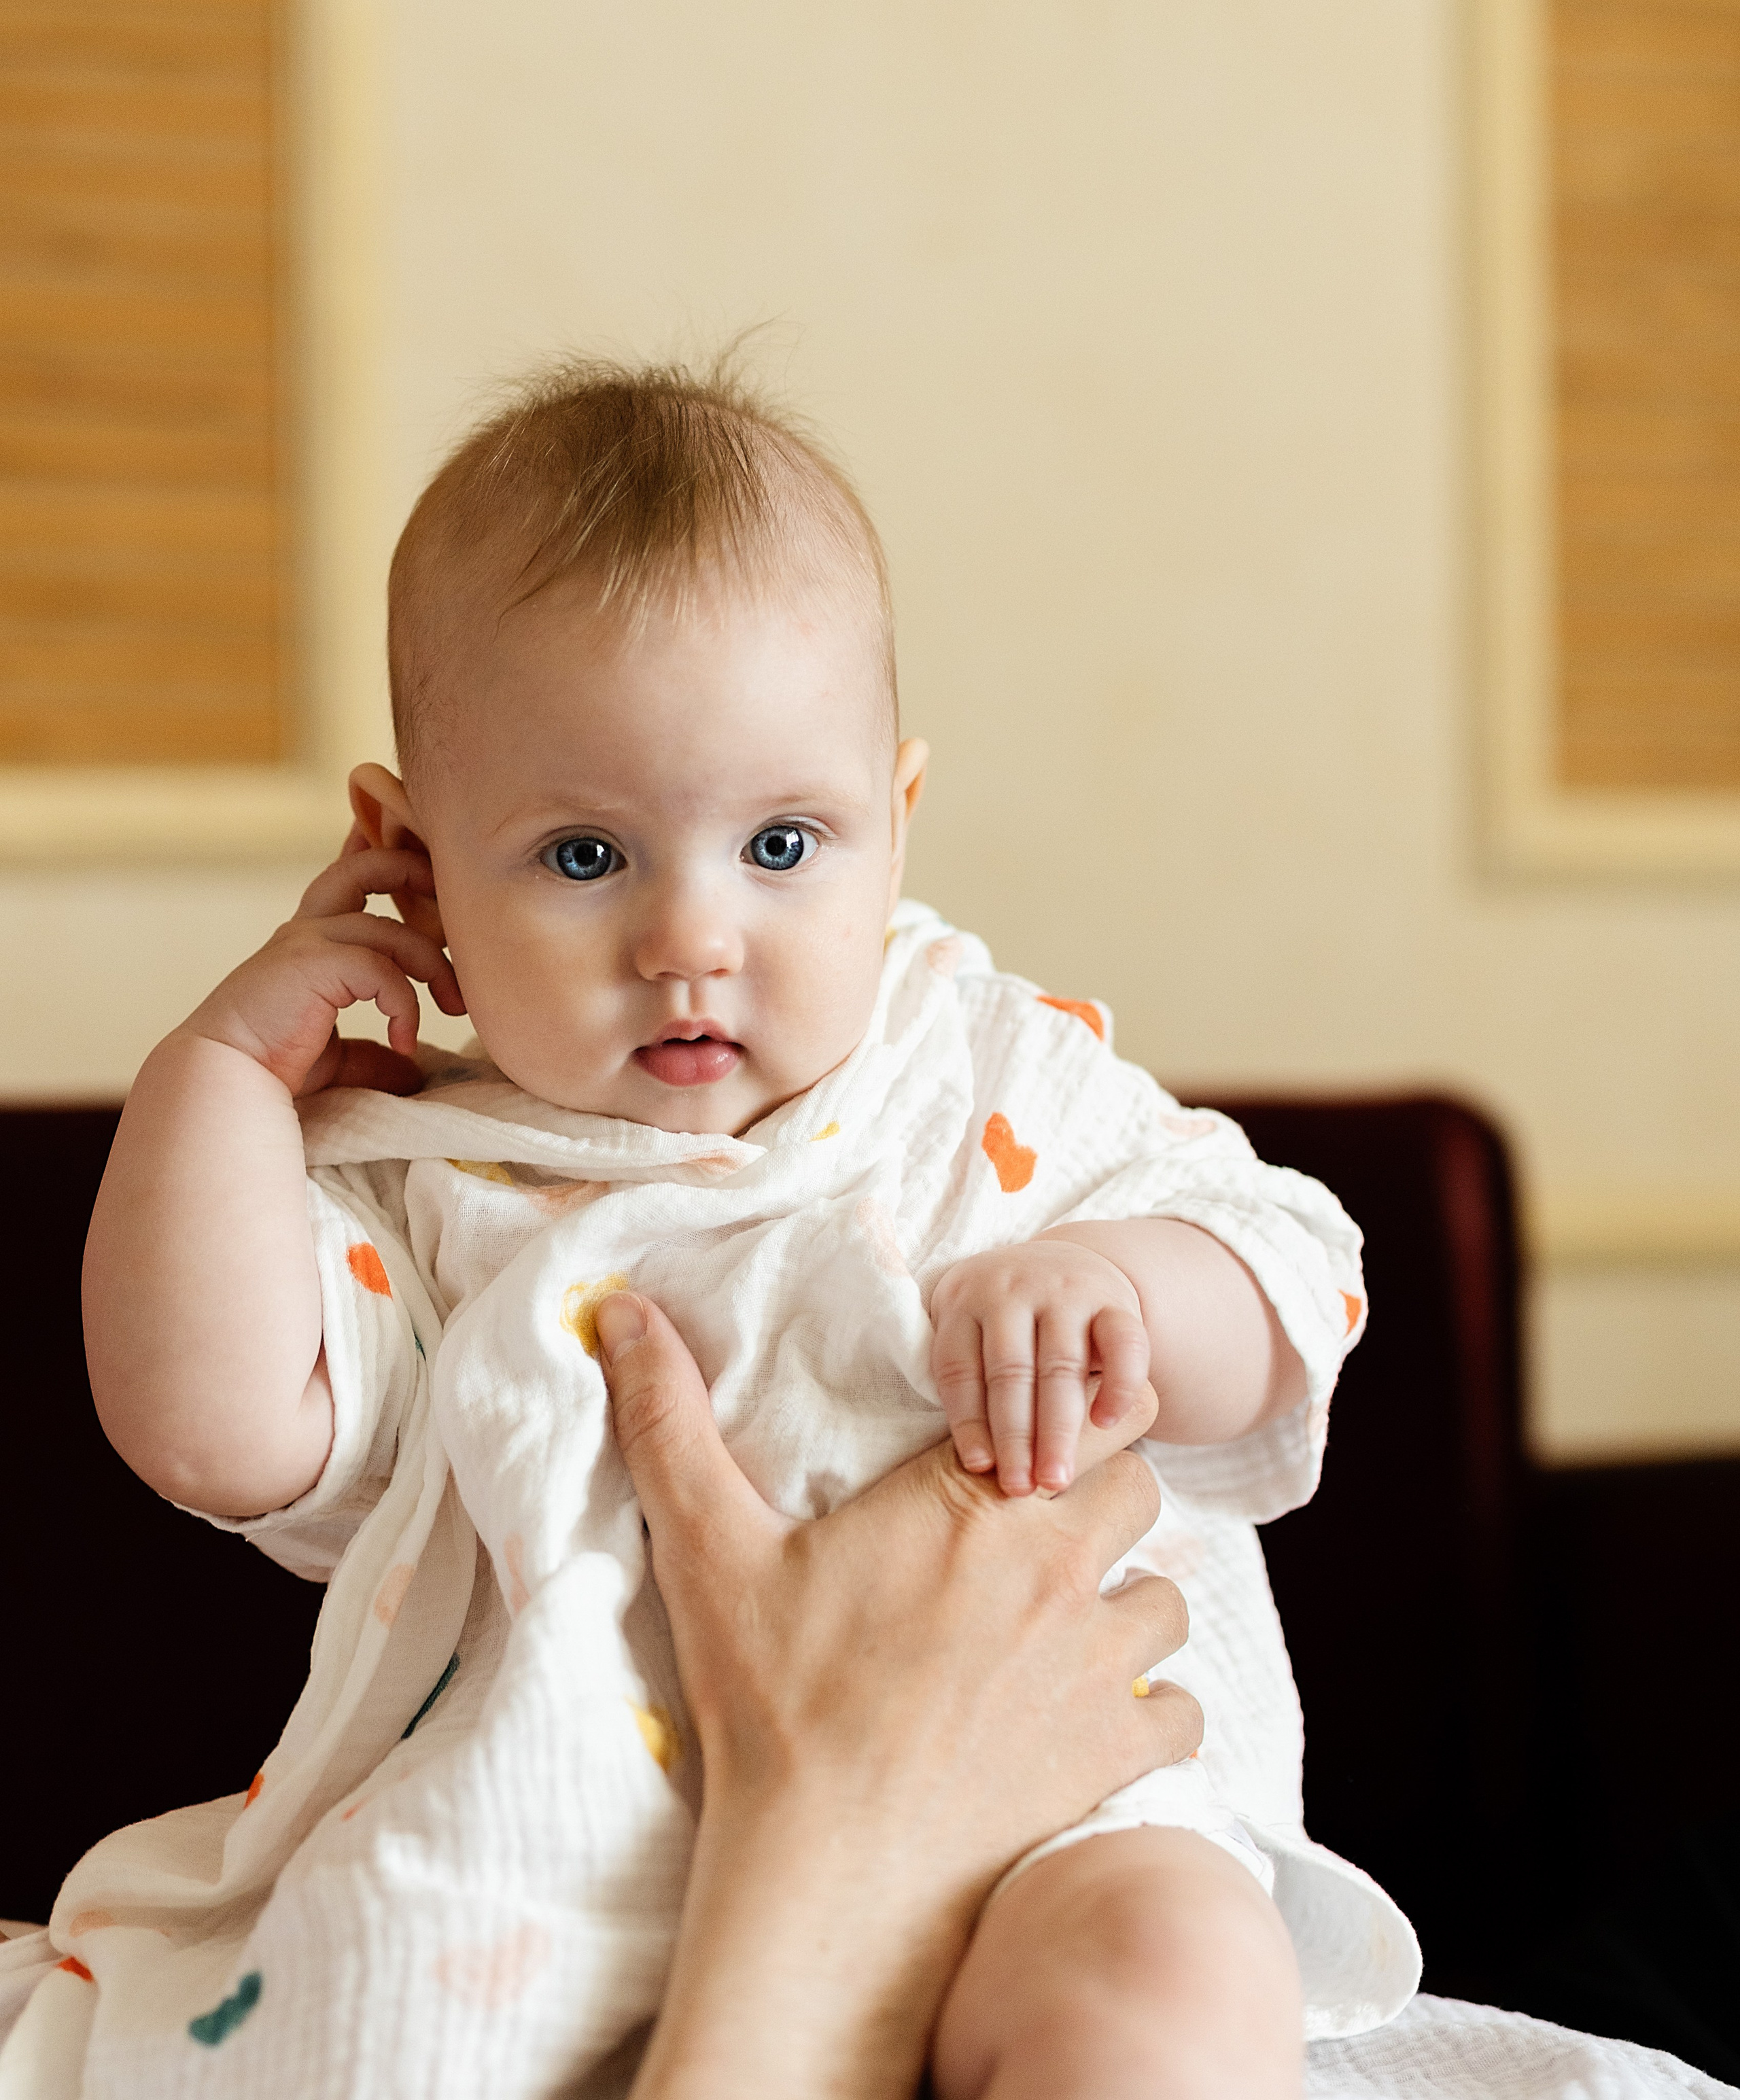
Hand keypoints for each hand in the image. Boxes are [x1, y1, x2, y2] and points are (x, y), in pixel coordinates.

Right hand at [179, 828, 465, 1097]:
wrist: (222, 1080)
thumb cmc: (267, 1067)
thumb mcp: (332, 1057)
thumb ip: (370, 1053)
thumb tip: (410, 1066)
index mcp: (309, 941)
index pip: (346, 879)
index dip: (378, 855)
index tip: (415, 849)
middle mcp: (306, 929)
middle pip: (365, 867)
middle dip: (414, 870)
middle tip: (457, 904)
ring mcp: (307, 941)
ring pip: (392, 931)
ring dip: (435, 967)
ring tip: (454, 1008)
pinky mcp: (312, 962)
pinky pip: (382, 969)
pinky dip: (404, 1005)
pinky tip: (404, 1042)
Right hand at [596, 1290, 1198, 2099]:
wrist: (824, 1867)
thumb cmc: (768, 1702)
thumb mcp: (707, 1547)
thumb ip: (667, 1417)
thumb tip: (618, 1308)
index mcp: (968, 1502)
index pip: (1086, 1416)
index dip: (1072, 1427)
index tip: (1031, 1459)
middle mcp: (1051, 1567)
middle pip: (1138, 1493)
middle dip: (1099, 1505)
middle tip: (1040, 1542)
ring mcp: (1092, 1661)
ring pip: (1165, 1600)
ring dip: (1127, 1609)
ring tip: (1066, 1632)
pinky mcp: (1111, 1752)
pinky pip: (1179, 1710)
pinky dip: (1153, 1711)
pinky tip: (1095, 1719)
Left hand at [930, 1238, 1152, 1495]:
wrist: (1062, 1263)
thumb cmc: (1002, 1323)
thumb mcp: (967, 1329)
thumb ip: (962, 1379)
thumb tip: (972, 1463)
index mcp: (964, 1300)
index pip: (960, 1368)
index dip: (968, 1422)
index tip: (980, 1469)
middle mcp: (1012, 1289)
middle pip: (1011, 1371)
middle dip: (1015, 1436)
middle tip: (1020, 1490)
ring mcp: (1065, 1291)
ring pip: (1062, 1365)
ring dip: (1058, 1428)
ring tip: (1056, 1479)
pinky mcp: (1115, 1299)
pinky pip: (1124, 1344)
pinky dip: (1117, 1386)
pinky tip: (1106, 1425)